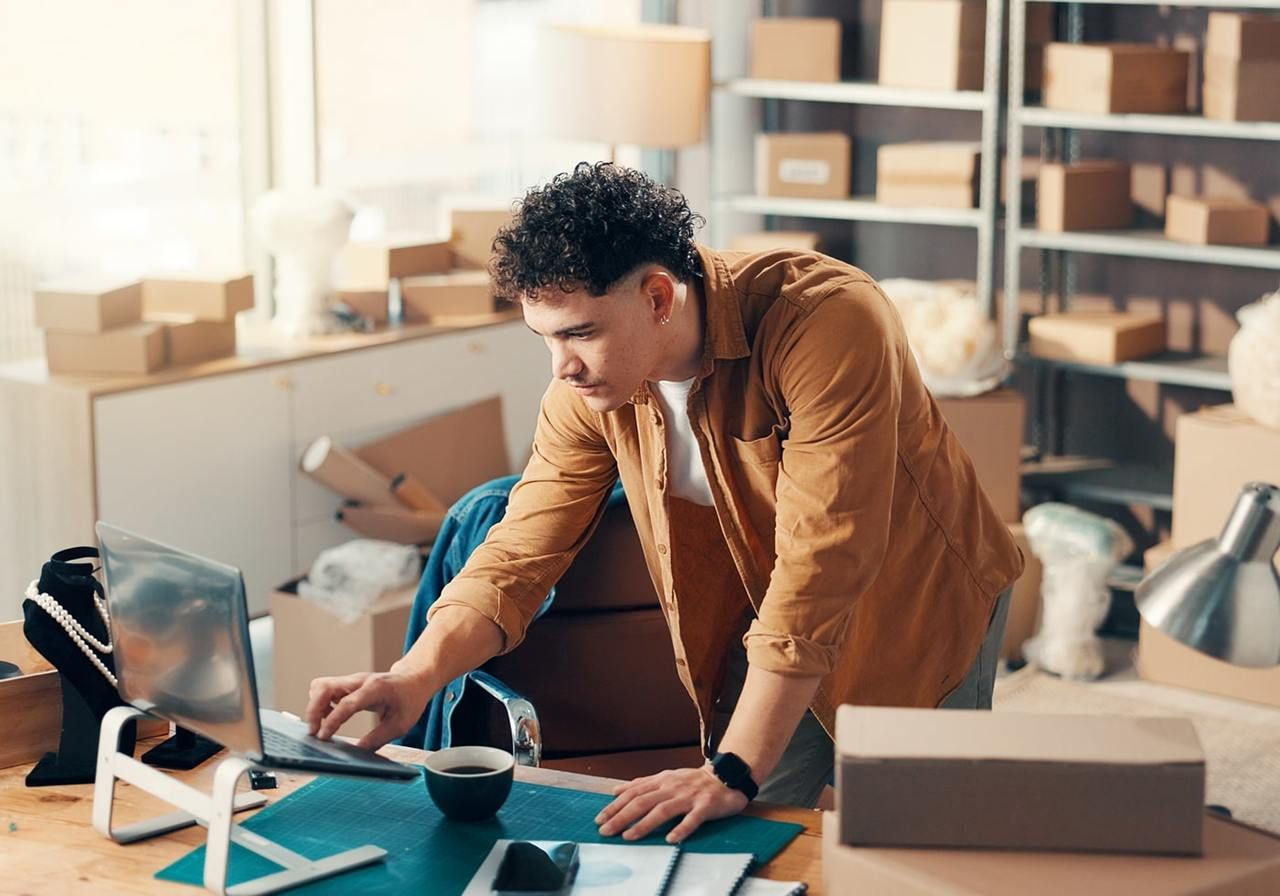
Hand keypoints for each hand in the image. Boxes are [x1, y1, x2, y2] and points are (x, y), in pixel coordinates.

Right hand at [305, 669, 430, 749]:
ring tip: (321, 726)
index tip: (322, 737)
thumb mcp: (400, 725)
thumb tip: (357, 754)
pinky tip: (328, 717)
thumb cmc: (410, 700)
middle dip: (313, 710)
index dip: (332, 720)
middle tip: (314, 733)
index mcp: (375, 689)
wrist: (414, 680)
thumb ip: (377, 739)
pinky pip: (325, 689)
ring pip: (321, 686)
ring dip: (315, 706)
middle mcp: (359, 681)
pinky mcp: (347, 684)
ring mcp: (351, 681)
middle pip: (325, 687)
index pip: (347, 703)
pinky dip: (320, 703)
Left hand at [595, 765, 748, 843]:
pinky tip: (671, 839)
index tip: (600, 819)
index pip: (633, 793)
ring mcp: (689, 796)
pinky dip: (682, 828)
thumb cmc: (693, 780)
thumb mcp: (665, 777)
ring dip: (644, 824)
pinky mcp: (706, 806)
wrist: (726, 775)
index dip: (615, 806)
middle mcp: (672, 787)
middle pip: (643, 802)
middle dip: (622, 817)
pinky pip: (693, 819)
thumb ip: (641, 784)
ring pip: (663, 810)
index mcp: (661, 781)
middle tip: (606, 831)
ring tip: (629, 836)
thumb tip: (616, 790)